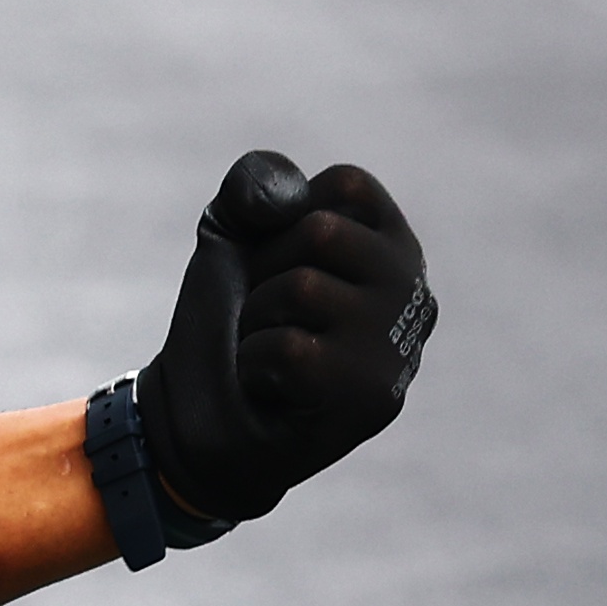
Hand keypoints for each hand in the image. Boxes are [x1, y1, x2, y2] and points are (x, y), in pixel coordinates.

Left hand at [138, 151, 432, 523]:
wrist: (192, 420)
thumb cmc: (226, 324)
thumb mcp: (234, 237)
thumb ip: (255, 188)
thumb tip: (288, 200)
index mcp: (393, 247)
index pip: (349, 184)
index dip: (284, 217)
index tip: (277, 264)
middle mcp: (414, 293)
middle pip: (321, 231)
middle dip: (264, 270)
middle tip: (267, 316)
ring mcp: (398, 348)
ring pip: (303, 289)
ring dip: (256, 321)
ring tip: (268, 352)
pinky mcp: (370, 399)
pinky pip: (289, 348)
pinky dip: (254, 366)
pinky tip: (272, 390)